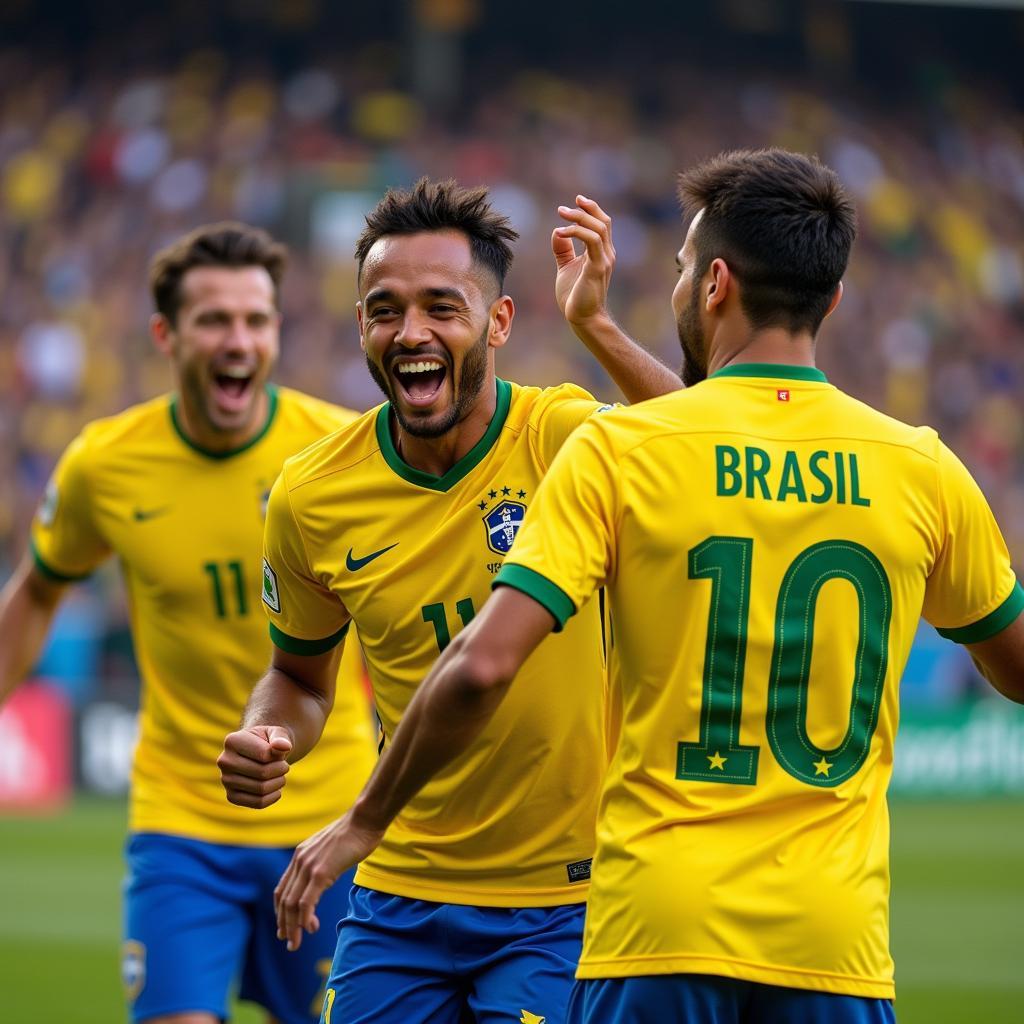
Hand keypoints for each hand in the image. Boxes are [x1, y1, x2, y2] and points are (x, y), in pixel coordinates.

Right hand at [217, 725, 292, 808]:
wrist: (260, 754)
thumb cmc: (269, 741)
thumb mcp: (276, 733)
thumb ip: (281, 738)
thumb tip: (284, 746)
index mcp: (232, 741)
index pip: (265, 755)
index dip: (279, 755)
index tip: (279, 752)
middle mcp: (224, 761)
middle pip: (263, 773)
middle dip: (281, 770)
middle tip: (284, 766)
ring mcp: (225, 780)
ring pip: (261, 789)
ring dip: (279, 782)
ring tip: (280, 776)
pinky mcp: (231, 796)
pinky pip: (258, 803)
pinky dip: (273, 797)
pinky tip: (276, 789)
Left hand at [274, 810, 384, 950]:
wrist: (364, 820)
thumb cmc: (355, 834)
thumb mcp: (331, 849)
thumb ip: (323, 861)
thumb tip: (326, 874)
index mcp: (300, 855)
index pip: (282, 888)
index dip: (280, 911)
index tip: (284, 926)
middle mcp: (300, 861)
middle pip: (284, 900)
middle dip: (284, 924)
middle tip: (289, 941)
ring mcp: (308, 866)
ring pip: (292, 904)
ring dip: (292, 927)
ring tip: (296, 943)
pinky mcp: (320, 872)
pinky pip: (306, 902)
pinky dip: (305, 919)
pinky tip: (311, 928)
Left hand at [552, 195, 615, 327]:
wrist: (582, 318)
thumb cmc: (575, 296)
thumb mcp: (566, 267)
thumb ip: (563, 250)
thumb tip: (558, 232)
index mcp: (601, 252)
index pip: (601, 224)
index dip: (591, 210)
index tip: (576, 201)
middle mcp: (607, 254)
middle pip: (603, 221)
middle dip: (586, 209)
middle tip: (564, 208)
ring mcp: (604, 260)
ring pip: (599, 228)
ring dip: (579, 218)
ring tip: (562, 214)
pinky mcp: (597, 267)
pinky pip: (592, 241)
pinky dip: (576, 232)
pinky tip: (560, 233)